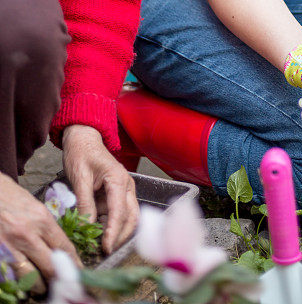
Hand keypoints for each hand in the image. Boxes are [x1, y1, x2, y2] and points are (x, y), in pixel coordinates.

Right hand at [0, 172, 79, 282]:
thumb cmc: (8, 195)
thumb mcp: (33, 204)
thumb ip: (44, 224)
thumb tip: (57, 244)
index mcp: (41, 219)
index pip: (64, 247)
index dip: (73, 262)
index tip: (78, 270)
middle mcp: (27, 234)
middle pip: (50, 265)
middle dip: (58, 277)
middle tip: (63, 282)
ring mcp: (10, 246)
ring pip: (30, 276)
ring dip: (38, 284)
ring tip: (42, 285)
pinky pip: (11, 275)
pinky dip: (19, 280)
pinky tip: (23, 280)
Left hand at [62, 125, 138, 253]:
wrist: (83, 138)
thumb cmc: (81, 153)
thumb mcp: (79, 177)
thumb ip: (84, 203)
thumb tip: (87, 227)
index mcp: (118, 179)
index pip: (120, 211)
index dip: (113, 232)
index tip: (106, 248)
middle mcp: (126, 186)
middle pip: (131, 217)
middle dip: (120, 236)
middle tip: (104, 252)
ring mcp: (123, 191)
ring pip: (128, 218)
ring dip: (117, 233)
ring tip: (100, 246)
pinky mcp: (116, 195)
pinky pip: (117, 215)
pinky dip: (110, 227)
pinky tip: (98, 235)